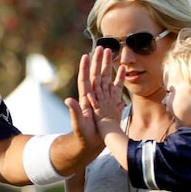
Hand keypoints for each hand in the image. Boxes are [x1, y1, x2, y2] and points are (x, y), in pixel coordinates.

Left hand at [64, 46, 116, 161]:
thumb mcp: (78, 125)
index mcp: (85, 100)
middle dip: (98, 61)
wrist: (91, 144)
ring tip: (111, 52)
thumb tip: (67, 100)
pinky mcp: (109, 103)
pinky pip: (115, 88)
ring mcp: (101, 99)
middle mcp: (93, 97)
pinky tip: (123, 70)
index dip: (84, 68)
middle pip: (95, 75)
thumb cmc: (83, 136)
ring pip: (105, 78)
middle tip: (102, 47)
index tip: (86, 56)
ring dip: (107, 65)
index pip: (84, 81)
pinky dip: (119, 78)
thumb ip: (74, 112)